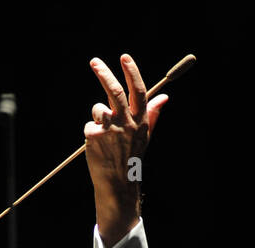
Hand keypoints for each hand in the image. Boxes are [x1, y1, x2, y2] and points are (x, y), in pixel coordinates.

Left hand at [84, 54, 167, 245]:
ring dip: (98, 115)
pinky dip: (91, 133)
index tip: (124, 57)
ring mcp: (110, 131)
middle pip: (115, 92)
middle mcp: (127, 124)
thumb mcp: (144, 136)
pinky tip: (97, 146)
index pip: (139, 91)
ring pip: (98, 109)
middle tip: (95, 61)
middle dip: (104, 73)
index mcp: (141, 122)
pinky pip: (89, 125)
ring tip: (104, 133)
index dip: (132, 72)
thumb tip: (165, 97)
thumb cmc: (131, 157)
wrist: (117, 184)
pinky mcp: (95, 137)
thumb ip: (153, 115)